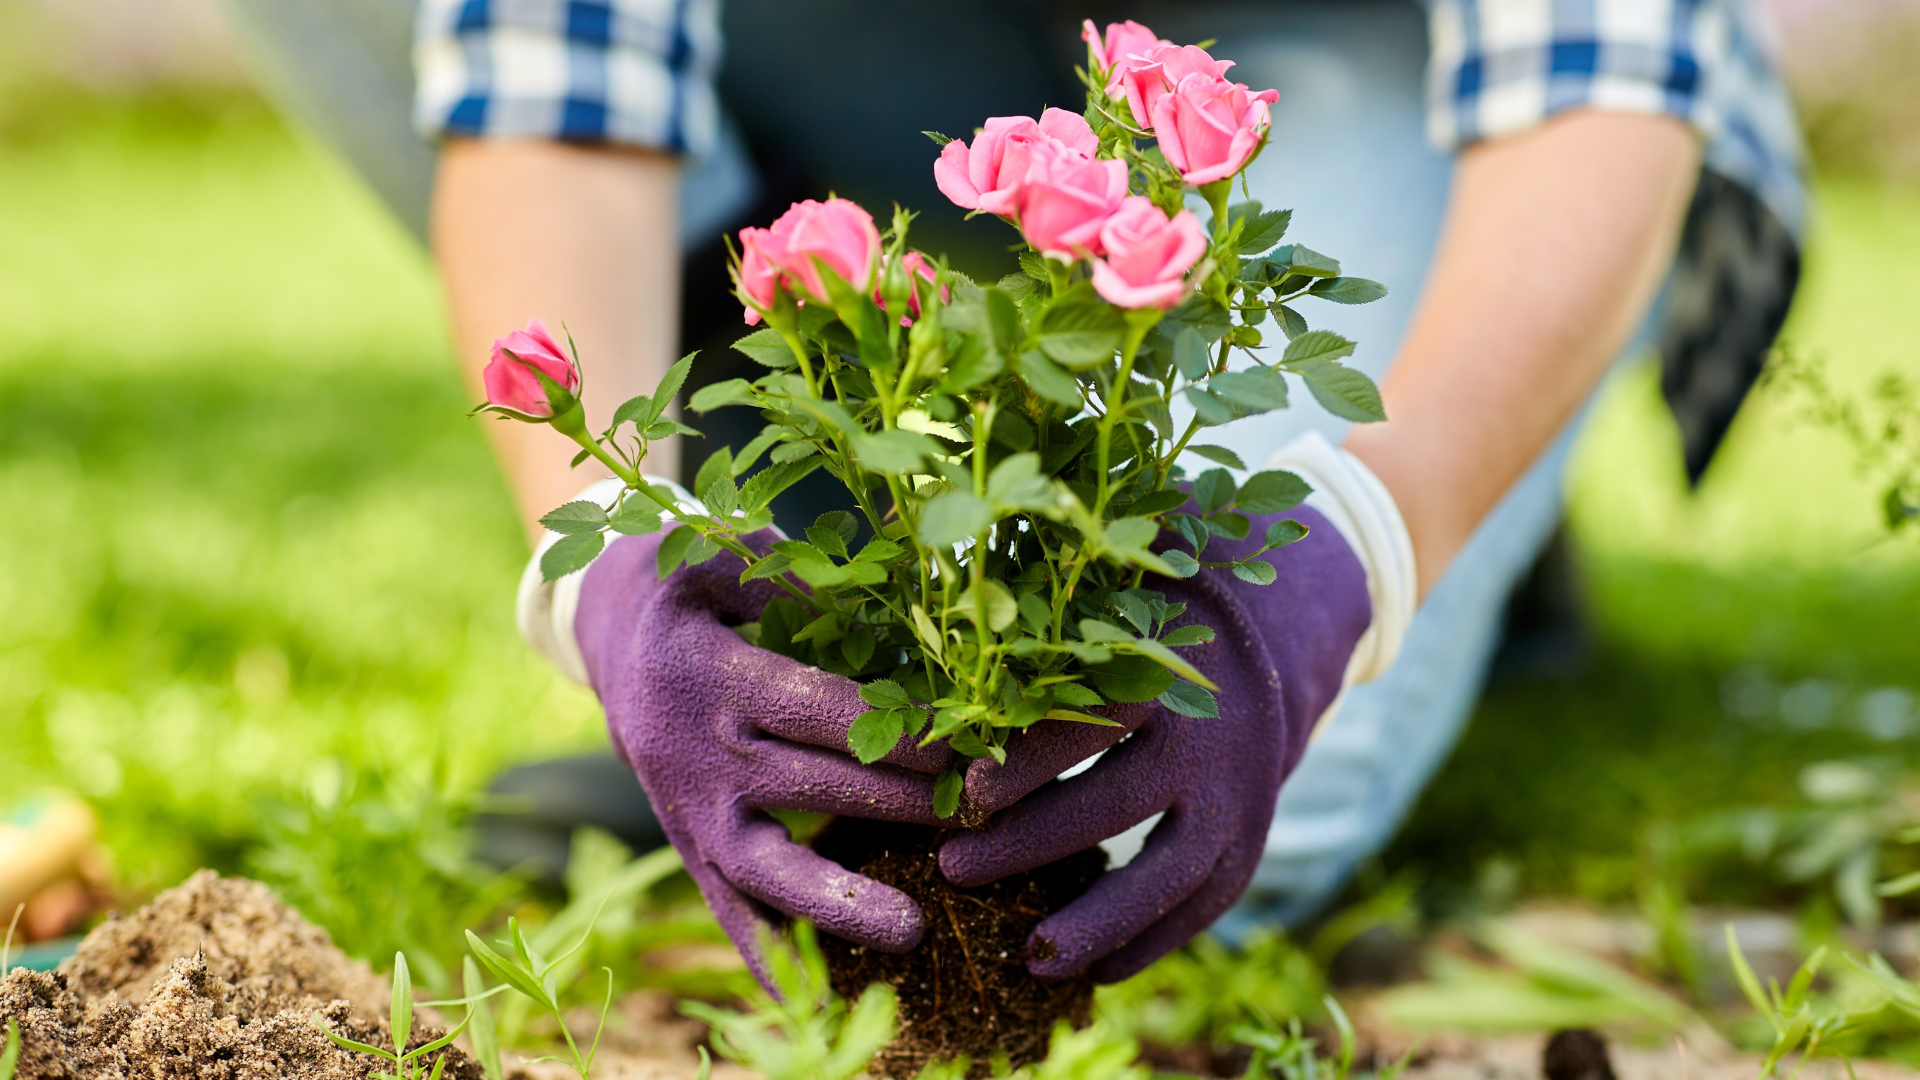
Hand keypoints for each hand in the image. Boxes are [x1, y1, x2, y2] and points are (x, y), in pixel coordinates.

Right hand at [573, 528, 953, 984]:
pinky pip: (731, 913)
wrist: (609, 639)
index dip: (886, 732)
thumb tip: (880, 605)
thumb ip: (793, 580)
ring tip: (913, 933)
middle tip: (978, 815)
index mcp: (710, 674)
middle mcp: (696, 751)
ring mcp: (691, 811)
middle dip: (896, 805)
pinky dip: (771, 960)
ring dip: (837, 902)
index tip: (960, 750)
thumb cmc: (694, 591)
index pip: (812, 709)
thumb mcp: (723, 557)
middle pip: (806, 787)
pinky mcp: (691, 849)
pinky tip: (820, 1008)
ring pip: (764, 868)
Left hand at [938, 503, 1372, 981]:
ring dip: (1099, 919)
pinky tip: (1097, 972)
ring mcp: (1241, 793)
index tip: (961, 788)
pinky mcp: (1253, 832)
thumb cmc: (1171, 592)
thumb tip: (957, 558)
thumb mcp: (1127, 563)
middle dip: (1030, 841)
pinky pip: (1207, 902)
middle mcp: (1211, 734)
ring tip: (1026, 958)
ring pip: (1172, 872)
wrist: (1291, 625)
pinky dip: (1155, 942)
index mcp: (1170, 661)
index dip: (1024, 756)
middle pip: (1116, 800)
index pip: (1089, 715)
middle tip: (950, 867)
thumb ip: (1055, 568)